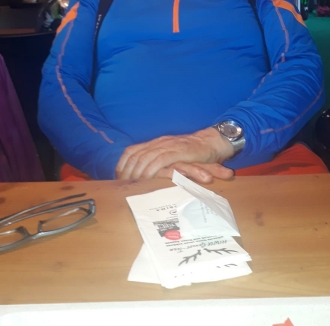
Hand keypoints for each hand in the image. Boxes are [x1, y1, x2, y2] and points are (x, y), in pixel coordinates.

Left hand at [115, 127, 233, 180]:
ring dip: (137, 172)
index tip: (118, 179)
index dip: (122, 165)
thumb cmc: (192, 153)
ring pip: (146, 157)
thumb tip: (143, 176)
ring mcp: (169, 146)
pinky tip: (147, 179)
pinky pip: (161, 160)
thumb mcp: (171, 155)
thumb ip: (159, 162)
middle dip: (127, 172)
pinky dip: (152, 170)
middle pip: (135, 156)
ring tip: (132, 185)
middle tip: (122, 186)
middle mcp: (159, 142)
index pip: (131, 151)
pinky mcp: (179, 151)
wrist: (211, 142)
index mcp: (155, 143)